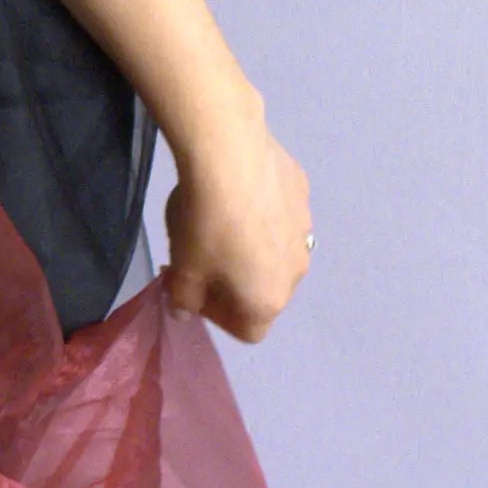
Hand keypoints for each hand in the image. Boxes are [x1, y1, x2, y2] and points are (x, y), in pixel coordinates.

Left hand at [160, 115, 313, 343]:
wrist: (230, 155)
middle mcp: (297, 271)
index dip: (217, 317)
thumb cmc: (205, 225)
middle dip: (234, 281)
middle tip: (201, 255)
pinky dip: (262, 212)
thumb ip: (183, 298)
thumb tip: (185, 310)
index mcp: (268, 299)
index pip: (249, 332)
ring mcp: (305, 229)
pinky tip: (236, 190)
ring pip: (276, 251)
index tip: (193, 291)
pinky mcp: (304, 194)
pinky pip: (281, 214)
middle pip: (265, 290)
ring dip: (251, 247)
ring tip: (220, 220)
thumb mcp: (182, 270)